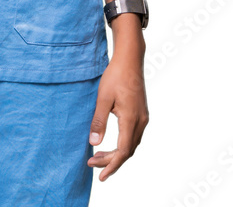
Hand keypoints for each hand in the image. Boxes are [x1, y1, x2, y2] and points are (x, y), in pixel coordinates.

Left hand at [87, 42, 148, 180]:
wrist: (130, 59)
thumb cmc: (115, 75)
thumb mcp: (103, 98)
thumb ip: (98, 121)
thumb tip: (93, 144)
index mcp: (131, 119)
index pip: (123, 151)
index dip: (111, 165)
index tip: (100, 175)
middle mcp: (141, 121)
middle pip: (128, 151)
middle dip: (110, 161)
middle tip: (91, 163)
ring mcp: (143, 117)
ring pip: (131, 144)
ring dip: (116, 153)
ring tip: (98, 156)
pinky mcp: (141, 113)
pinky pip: (133, 136)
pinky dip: (122, 144)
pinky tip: (111, 143)